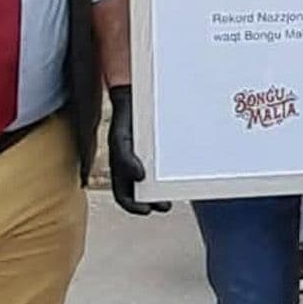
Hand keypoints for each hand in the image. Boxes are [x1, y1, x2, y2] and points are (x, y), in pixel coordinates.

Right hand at [108, 85, 170, 215]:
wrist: (136, 93)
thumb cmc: (126, 118)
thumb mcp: (120, 140)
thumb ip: (126, 160)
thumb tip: (139, 177)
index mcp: (121, 169)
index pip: (124, 195)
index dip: (133, 206)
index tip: (146, 210)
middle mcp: (136, 165)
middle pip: (143, 192)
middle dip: (152, 202)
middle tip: (165, 206)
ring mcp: (150, 157)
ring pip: (157, 181)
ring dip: (164, 191)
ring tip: (174, 193)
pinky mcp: (164, 148)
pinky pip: (169, 165)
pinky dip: (173, 173)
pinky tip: (182, 174)